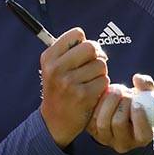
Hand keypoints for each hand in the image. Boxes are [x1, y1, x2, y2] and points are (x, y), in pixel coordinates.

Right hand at [39, 28, 109, 147]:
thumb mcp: (53, 68)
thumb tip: (92, 43)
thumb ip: (68, 51)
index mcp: (49, 57)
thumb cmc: (59, 90)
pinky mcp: (83, 96)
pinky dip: (102, 86)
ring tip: (89, 82)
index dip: (84, 42)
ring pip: (101, 64)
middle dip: (96, 56)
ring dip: (100, 73)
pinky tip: (92, 92)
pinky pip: (104, 80)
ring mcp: (69, 82)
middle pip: (91, 47)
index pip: (77, 33)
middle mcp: (57, 68)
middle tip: (92, 66)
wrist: (55, 121)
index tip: (82, 54)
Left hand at [87, 74, 153, 152]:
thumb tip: (138, 79)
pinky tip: (104, 94)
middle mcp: (123, 143)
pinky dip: (97, 103)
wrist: (119, 108)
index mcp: (142, 138)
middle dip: (122, 104)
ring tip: (114, 91)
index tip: (137, 102)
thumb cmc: (136, 102)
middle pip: (119, 124)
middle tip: (124, 92)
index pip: (143, 135)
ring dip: (108, 103)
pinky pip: (91, 117)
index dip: (140, 118)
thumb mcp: (146, 94)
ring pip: (103, 122)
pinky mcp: (91, 130)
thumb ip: (146, 85)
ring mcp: (105, 138)